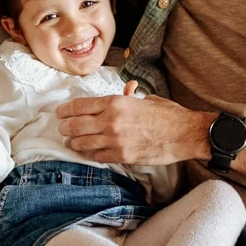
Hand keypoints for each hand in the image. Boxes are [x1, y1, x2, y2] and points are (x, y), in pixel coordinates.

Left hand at [57, 92, 214, 165]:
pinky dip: (91, 154)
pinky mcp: (122, 156)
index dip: (65, 110)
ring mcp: (115, 140)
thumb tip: (127, 89)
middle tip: (62, 129)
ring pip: (82, 142)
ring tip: (71, 142)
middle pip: (75, 125)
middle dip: (64, 127)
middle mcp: (110, 120)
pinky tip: (90, 152)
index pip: (79, 106)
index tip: (60, 113)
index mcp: (115, 102)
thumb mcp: (146, 99)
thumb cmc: (168, 115)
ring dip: (74, 142)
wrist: (184, 133)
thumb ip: (130, 96)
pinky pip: (97, 156)